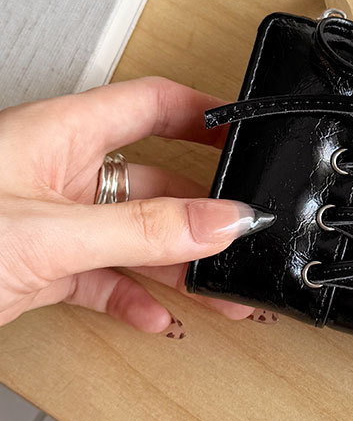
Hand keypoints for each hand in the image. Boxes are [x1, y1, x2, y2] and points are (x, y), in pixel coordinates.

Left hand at [0, 78, 270, 332]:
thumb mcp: (54, 233)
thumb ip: (141, 230)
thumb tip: (219, 220)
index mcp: (58, 133)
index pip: (149, 104)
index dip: (202, 115)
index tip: (247, 136)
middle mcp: (55, 172)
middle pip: (151, 183)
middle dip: (200, 217)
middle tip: (241, 240)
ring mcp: (47, 222)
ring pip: (130, 239)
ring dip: (174, 268)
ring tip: (218, 295)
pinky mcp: (37, 268)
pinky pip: (99, 278)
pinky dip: (129, 297)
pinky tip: (156, 317)